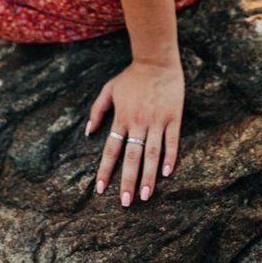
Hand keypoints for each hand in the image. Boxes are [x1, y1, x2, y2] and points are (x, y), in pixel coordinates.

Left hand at [86, 57, 183, 206]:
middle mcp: (138, 122)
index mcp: (122, 117)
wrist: (156, 60)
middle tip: (125, 202)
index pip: (111, 149)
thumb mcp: (109, 89)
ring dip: (148, 176)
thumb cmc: (132, 75)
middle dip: (128, 181)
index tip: (100, 189)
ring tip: (146, 196)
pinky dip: (170, 157)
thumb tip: (88, 132)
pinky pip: (172, 141)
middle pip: (131, 156)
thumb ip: (97, 110)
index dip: (105, 170)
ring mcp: (157, 120)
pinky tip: (167, 173)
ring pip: (152, 153)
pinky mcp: (173, 117)